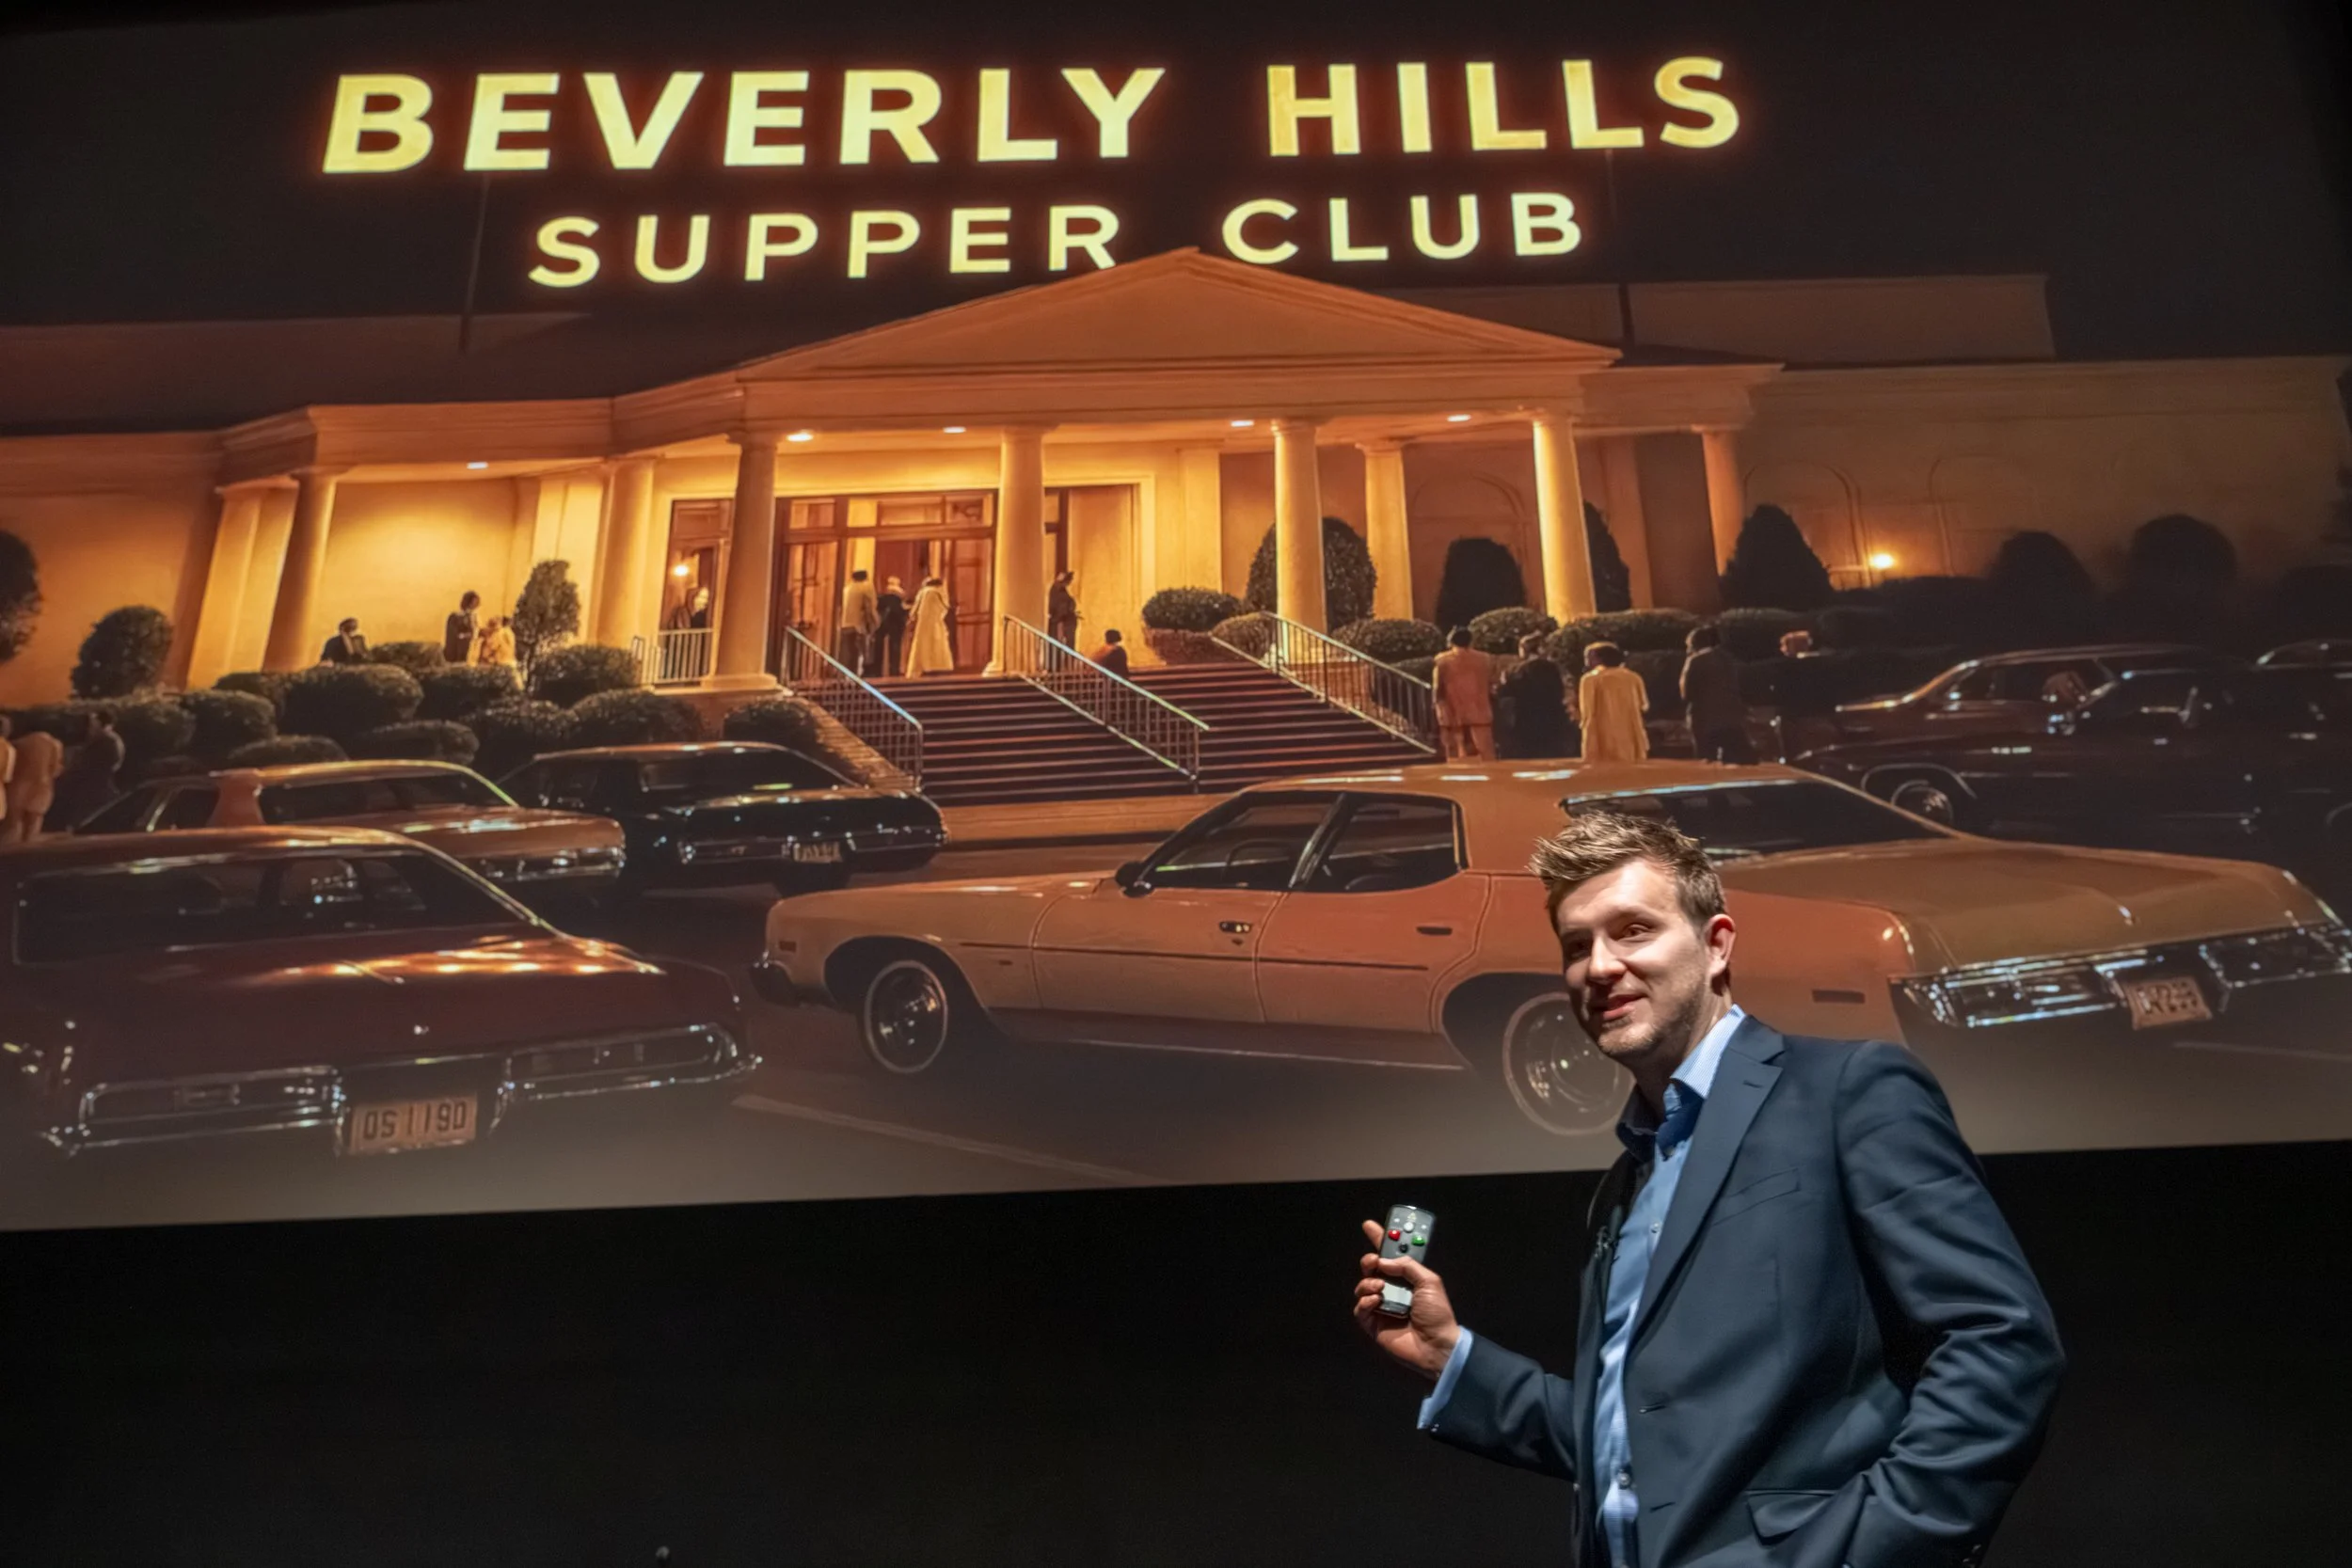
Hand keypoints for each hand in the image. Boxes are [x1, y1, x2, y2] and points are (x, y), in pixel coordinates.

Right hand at [1354, 1219, 1460, 1379]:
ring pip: (1363, 1286)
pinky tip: (1377, 1301)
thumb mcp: (1429, 1282)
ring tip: (1380, 1287)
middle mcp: (1392, 1290)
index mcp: (1407, 1278)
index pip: (1390, 1255)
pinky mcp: (1373, 1324)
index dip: (1380, 1240)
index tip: (1369, 1225)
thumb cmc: (1437, 1314)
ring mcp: (1381, 1307)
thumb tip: (1385, 1261)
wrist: (1436, 1346)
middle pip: (1372, 1269)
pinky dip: (1365, 1301)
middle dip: (1369, 1260)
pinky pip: (1360, 1308)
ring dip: (1368, 1282)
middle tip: (1373, 1261)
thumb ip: (1407, 1266)